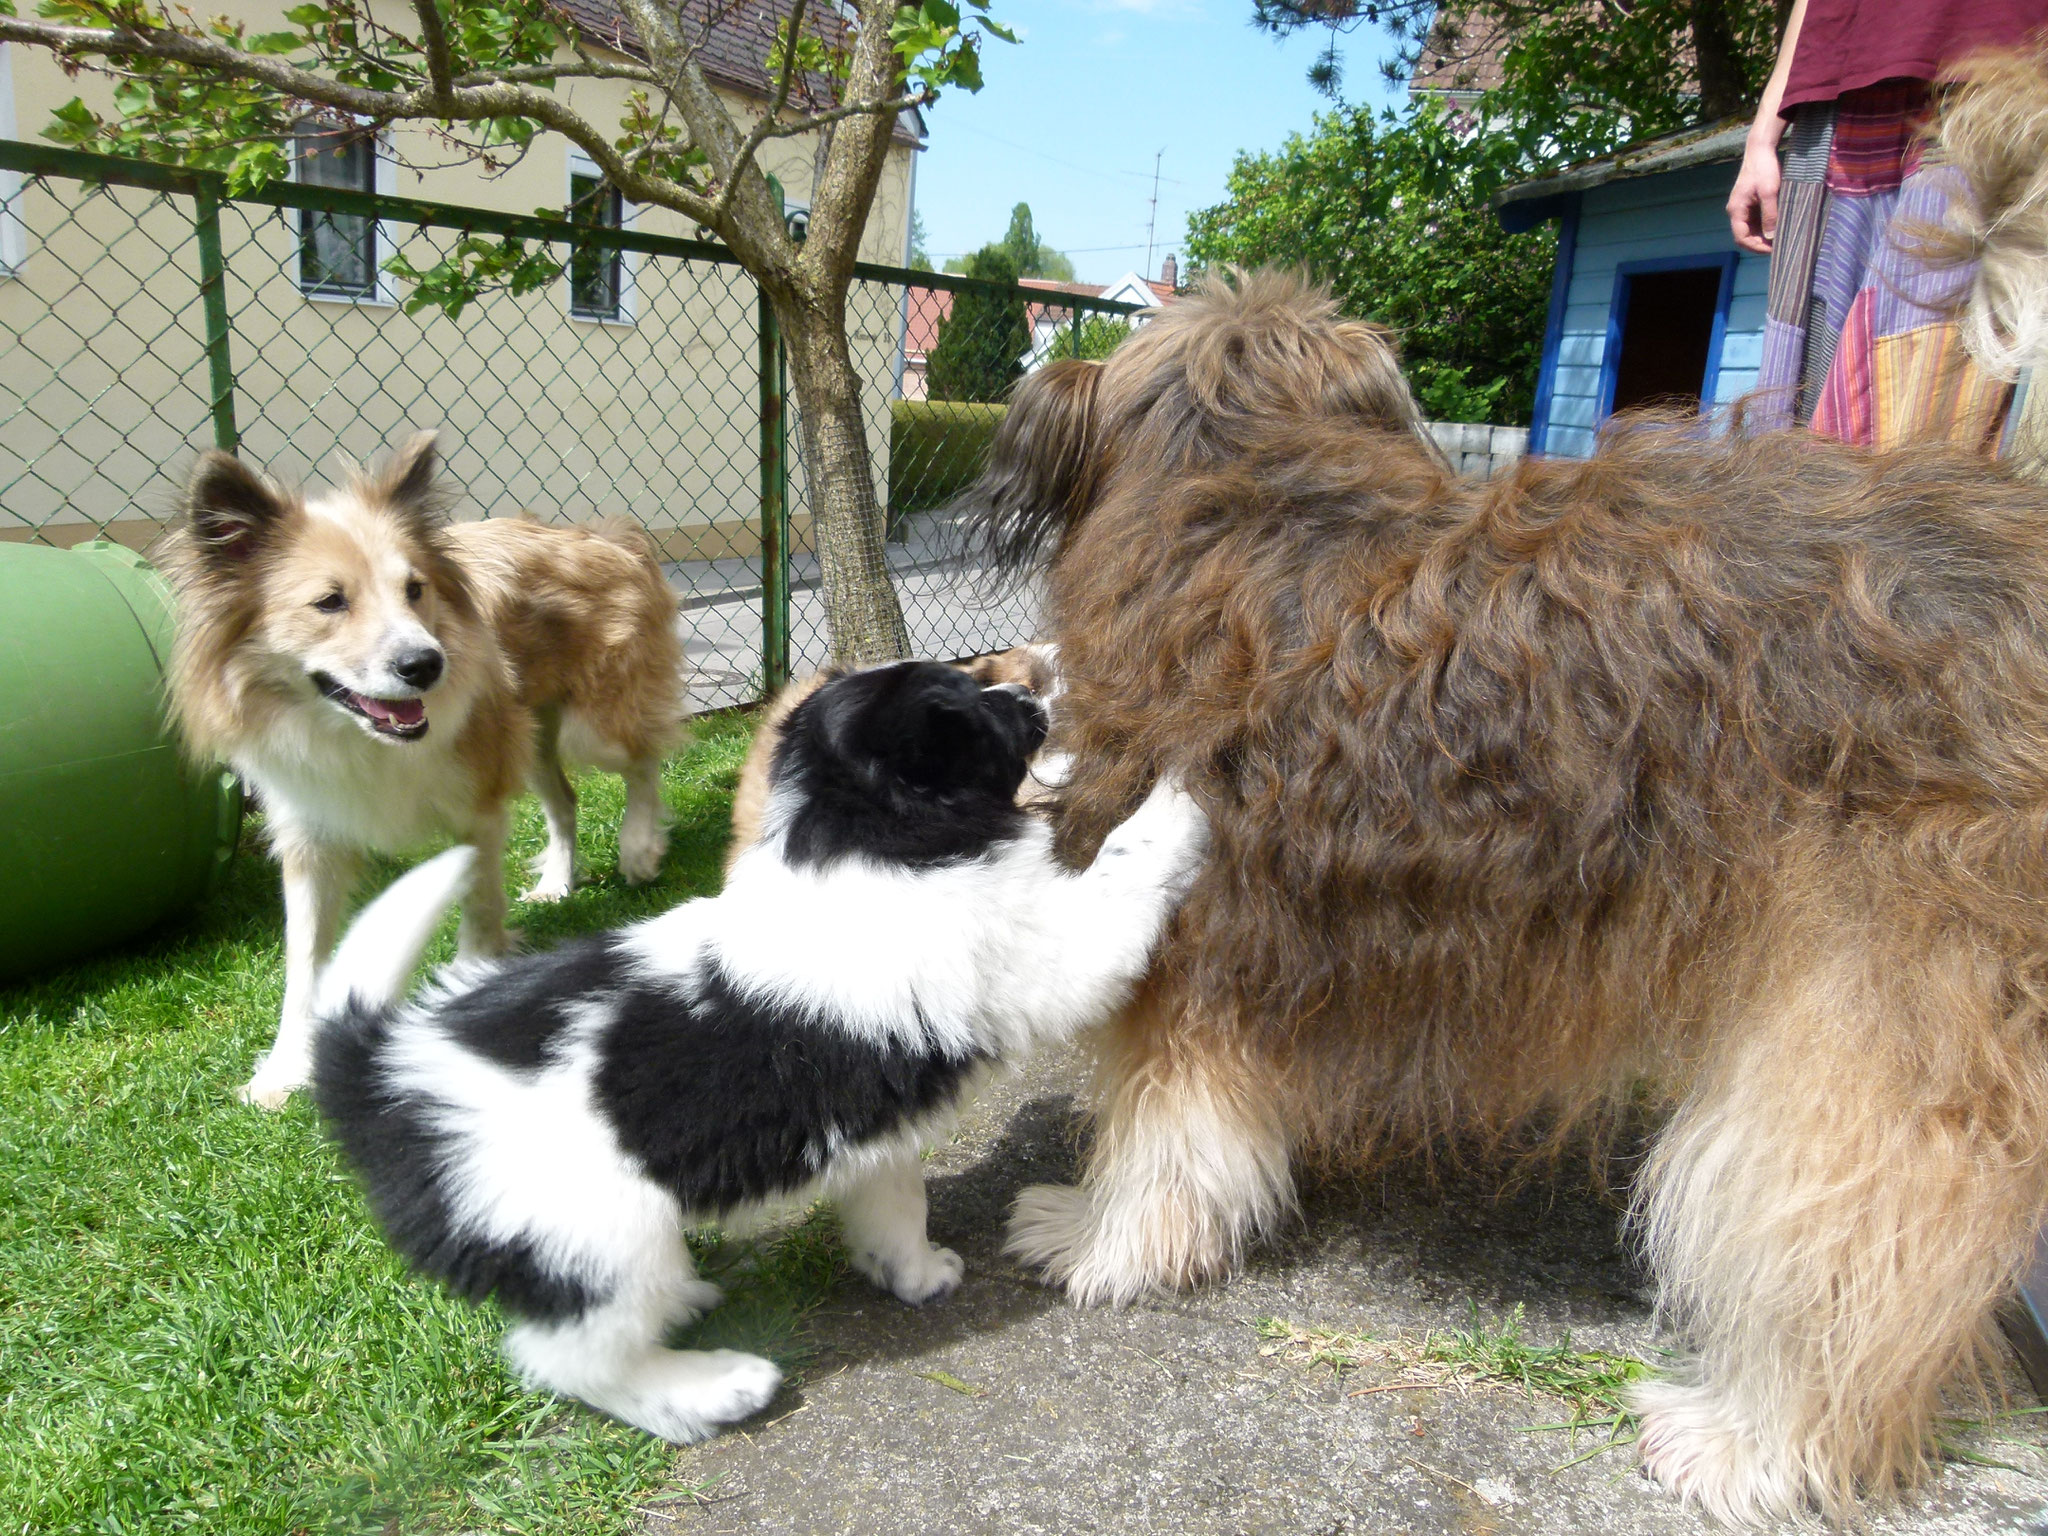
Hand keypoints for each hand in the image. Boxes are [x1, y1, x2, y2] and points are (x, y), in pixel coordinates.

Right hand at [1728, 135, 1782, 253]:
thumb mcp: (1770, 192)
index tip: (1772, 249)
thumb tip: (1772, 236)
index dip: (1756, 246)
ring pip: (1750, 229)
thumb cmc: (1764, 169)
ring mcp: (1742, 207)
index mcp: (1736, 210)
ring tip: (1779, 237)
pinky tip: (1776, 225)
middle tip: (1778, 245)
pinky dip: (1764, 226)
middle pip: (1744, 236)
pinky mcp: (1749, 203)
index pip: (1741, 238)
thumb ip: (1770, 215)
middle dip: (1760, 243)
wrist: (1760, 150)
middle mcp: (1736, 211)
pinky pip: (1754, 220)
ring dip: (1763, 235)